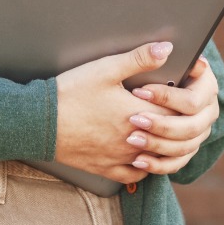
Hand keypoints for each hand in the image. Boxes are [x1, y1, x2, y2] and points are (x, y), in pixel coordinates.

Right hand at [54, 41, 176, 184]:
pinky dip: (144, 167)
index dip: (184, 103)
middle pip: (170, 137)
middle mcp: (134, 140)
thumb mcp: (105, 68)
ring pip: (156, 159)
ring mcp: (120, 157)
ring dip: (164, 147)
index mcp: (137, 114)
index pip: (177, 113)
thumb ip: (139, 58)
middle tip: (181, 114)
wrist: (39, 122)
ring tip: (166, 134)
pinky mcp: (105, 168)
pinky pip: (134, 175)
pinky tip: (144, 156)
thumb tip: (167, 49)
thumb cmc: (71, 93)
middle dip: (178, 125)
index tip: (184, 94)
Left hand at [119, 55, 218, 176]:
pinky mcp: (187, 149)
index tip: (139, 92)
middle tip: (134, 120)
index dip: (166, 98)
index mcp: (207, 88)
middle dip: (161, 125)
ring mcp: (199, 133)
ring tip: (132, 140)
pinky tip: (138, 161)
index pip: (191, 100)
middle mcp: (208, 112)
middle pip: (190, 127)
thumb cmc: (152, 70)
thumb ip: (156, 55)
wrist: (154, 85)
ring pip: (184, 147)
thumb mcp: (152, 61)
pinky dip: (158, 165)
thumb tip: (165, 48)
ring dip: (158, 145)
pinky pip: (177, 163)